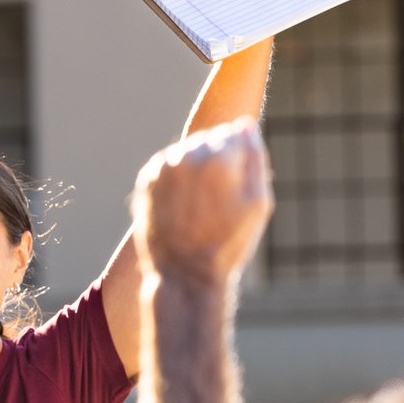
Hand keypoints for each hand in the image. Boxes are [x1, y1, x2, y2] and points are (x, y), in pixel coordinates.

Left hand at [133, 119, 274, 289]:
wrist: (185, 276)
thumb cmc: (227, 243)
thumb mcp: (258, 203)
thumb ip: (255, 158)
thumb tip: (244, 126)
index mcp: (217, 157)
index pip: (235, 135)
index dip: (240, 162)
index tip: (237, 189)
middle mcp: (186, 156)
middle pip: (210, 142)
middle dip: (218, 163)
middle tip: (220, 202)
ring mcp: (162, 168)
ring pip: (188, 153)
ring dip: (196, 170)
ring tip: (201, 207)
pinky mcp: (146, 181)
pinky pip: (169, 168)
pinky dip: (178, 181)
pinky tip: (185, 207)